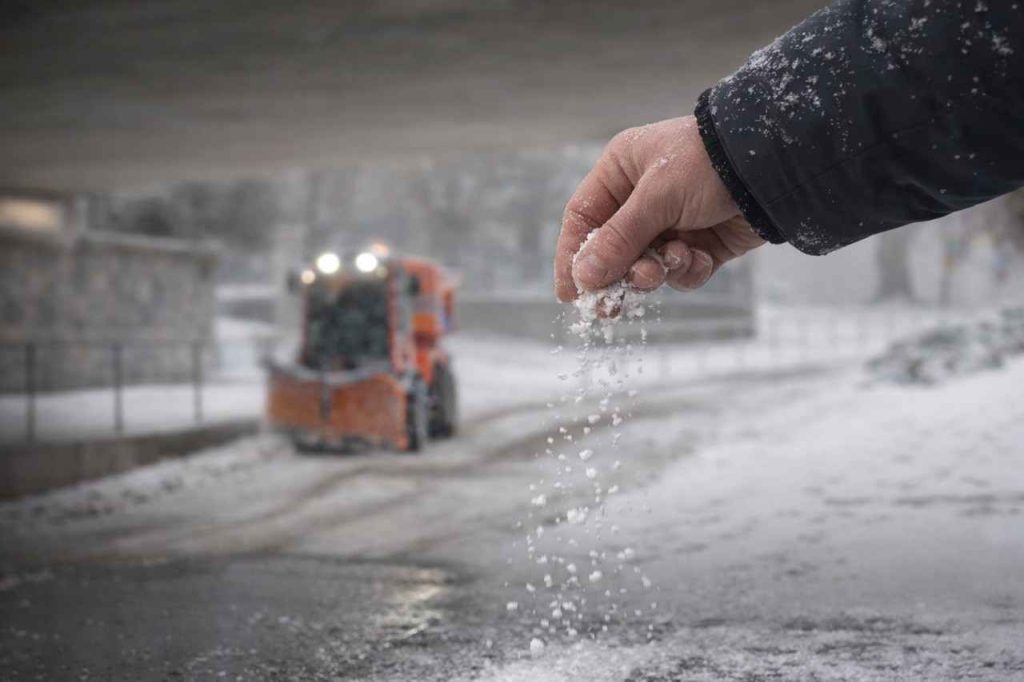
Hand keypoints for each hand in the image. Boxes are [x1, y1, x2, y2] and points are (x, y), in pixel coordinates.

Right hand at [554, 116, 765, 301]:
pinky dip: (686, 271)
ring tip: (663, 268)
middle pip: (612, 250)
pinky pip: (679, 272)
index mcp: (621, 172)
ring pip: (645, 266)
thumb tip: (583, 277)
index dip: (572, 256)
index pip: (583, 219)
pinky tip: (699, 258)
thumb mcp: (656, 198)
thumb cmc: (708, 164)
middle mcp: (641, 198)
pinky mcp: (701, 244)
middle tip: (611, 306)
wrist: (776, 167)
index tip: (570, 294)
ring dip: (653, 273)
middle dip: (616, 276)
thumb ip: (618, 239)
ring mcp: (672, 223)